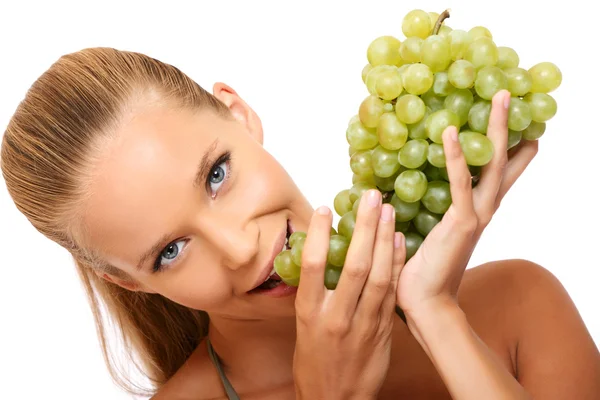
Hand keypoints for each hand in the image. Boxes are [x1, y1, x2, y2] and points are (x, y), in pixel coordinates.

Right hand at [293, 191, 404, 399]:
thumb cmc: (314, 361)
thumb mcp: (303, 327)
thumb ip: (314, 293)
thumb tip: (321, 255)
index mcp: (310, 313)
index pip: (315, 266)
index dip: (322, 235)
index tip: (326, 209)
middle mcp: (337, 316)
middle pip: (355, 265)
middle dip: (365, 227)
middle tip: (371, 196)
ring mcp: (364, 324)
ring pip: (379, 276)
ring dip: (385, 240)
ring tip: (389, 210)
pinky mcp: (383, 330)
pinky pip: (392, 291)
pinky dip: (397, 264)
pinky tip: (399, 241)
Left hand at [396, 90, 538, 328]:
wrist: (425, 303)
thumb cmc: (421, 270)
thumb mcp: (424, 230)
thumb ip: (423, 208)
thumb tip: (396, 186)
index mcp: (474, 212)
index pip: (496, 174)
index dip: (509, 149)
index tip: (516, 123)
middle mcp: (481, 210)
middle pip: (502, 162)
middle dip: (510, 129)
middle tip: (511, 96)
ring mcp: (475, 216)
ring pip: (491, 165)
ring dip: (496, 130)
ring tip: (500, 97)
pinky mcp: (461, 223)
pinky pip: (459, 183)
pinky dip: (454, 156)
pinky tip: (449, 132)